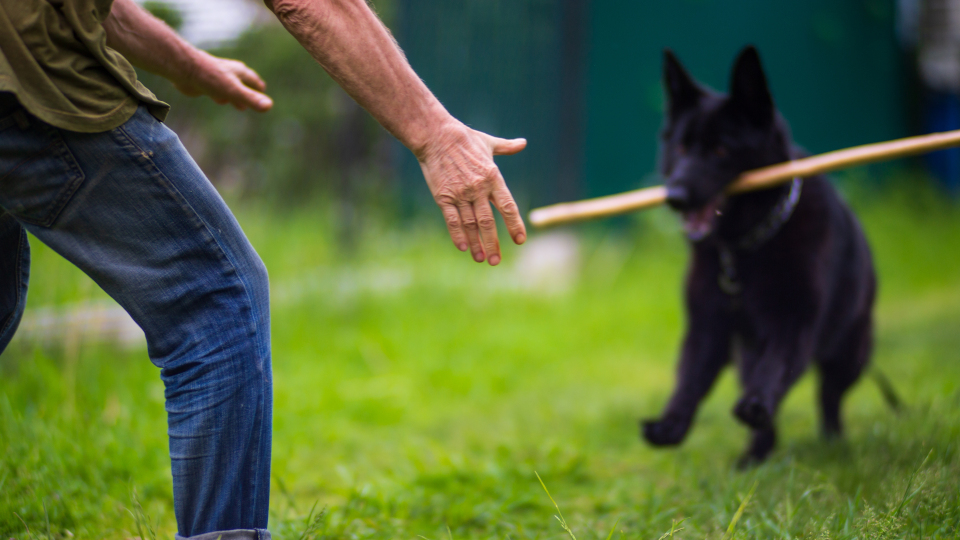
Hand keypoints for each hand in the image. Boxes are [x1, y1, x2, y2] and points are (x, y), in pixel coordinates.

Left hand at [175, 50, 273, 111]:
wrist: (183, 69)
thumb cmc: (209, 78)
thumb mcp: (233, 90)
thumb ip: (250, 98)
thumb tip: (269, 106)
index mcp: (239, 72)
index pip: (254, 80)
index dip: (259, 89)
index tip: (264, 94)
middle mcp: (229, 72)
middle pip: (243, 82)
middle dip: (249, 92)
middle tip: (255, 100)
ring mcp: (216, 76)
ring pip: (230, 86)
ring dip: (235, 95)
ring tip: (239, 105)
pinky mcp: (204, 82)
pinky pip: (216, 89)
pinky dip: (221, 95)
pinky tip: (217, 98)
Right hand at [418, 122, 526, 265]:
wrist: (436, 135)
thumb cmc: (464, 138)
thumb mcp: (488, 142)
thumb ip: (507, 147)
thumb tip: (523, 143)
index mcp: (493, 177)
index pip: (507, 206)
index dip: (514, 225)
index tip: (519, 240)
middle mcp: (478, 189)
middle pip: (488, 222)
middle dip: (493, 243)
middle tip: (496, 261)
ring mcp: (460, 194)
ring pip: (471, 224)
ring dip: (476, 243)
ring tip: (481, 258)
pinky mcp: (443, 196)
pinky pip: (452, 220)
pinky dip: (457, 234)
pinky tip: (463, 247)